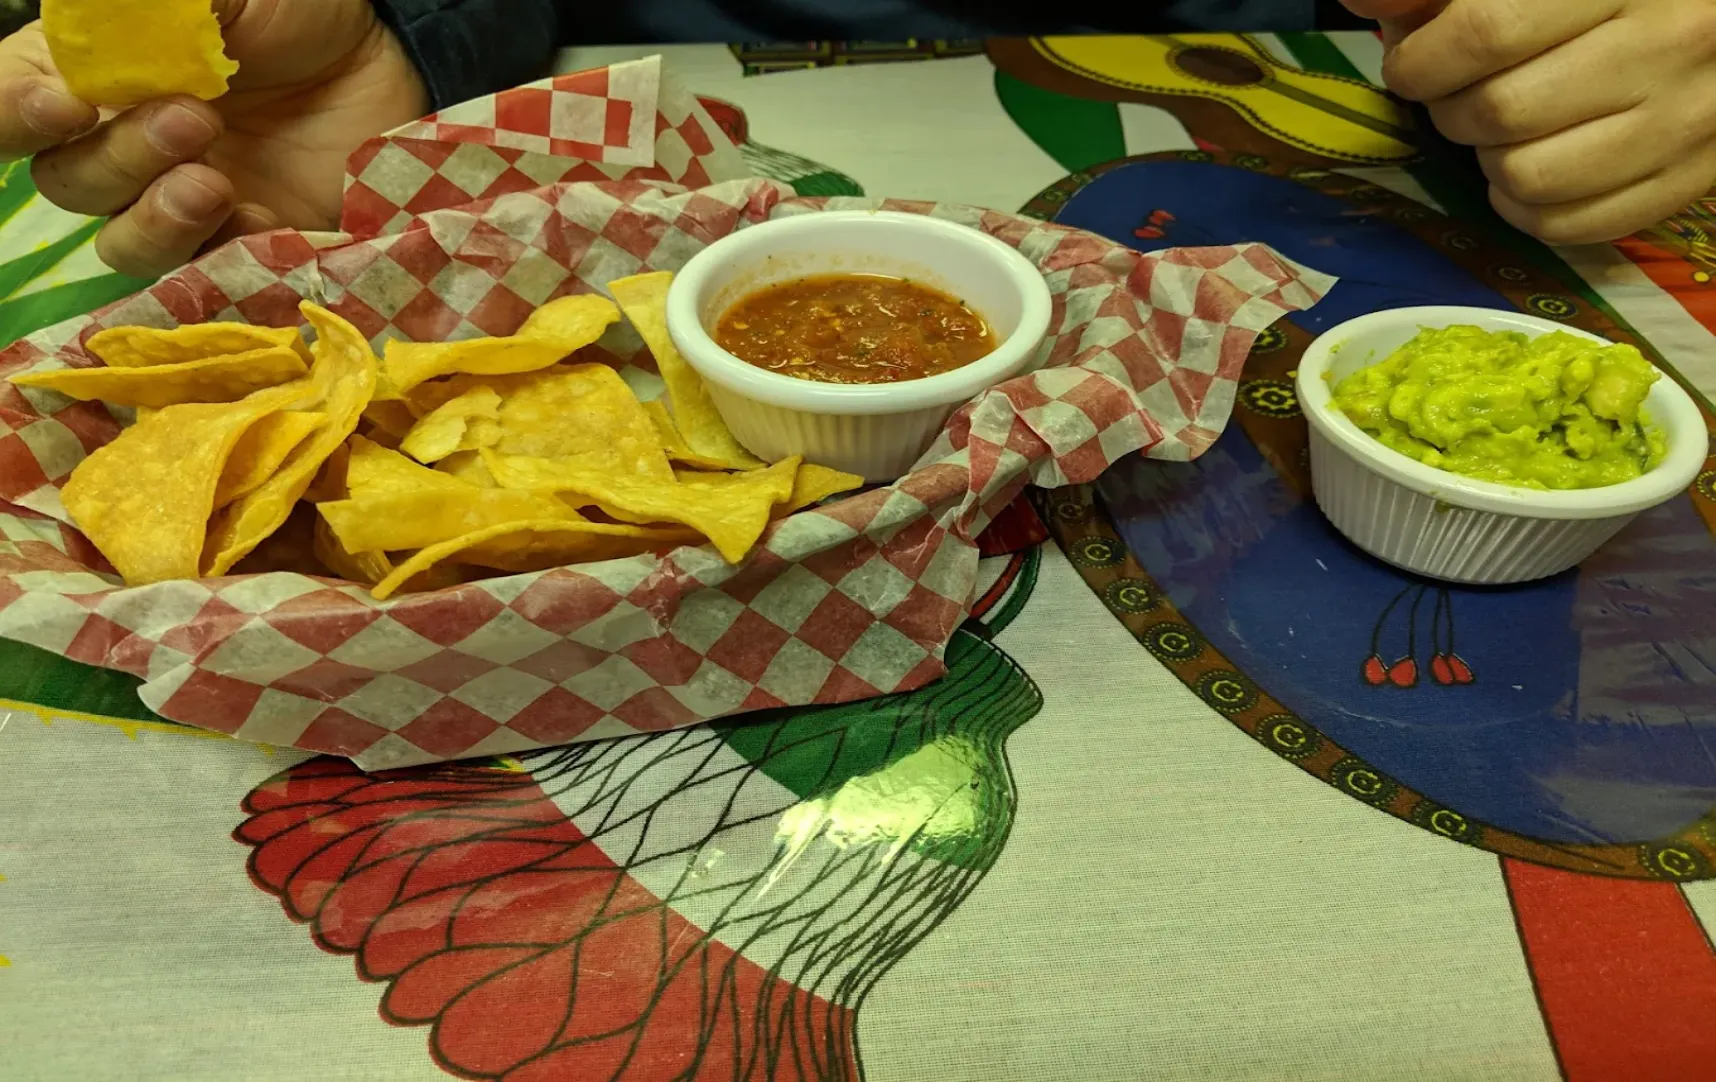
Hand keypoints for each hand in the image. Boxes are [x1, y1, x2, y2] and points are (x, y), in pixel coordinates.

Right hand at [0, 0, 429, 278]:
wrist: (384, 60)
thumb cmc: (293, 11)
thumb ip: (147, 11)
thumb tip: (89, 18)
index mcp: (93, 74)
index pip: (13, 107)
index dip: (15, 115)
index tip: (63, 106)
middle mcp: (124, 145)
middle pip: (69, 183)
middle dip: (119, 159)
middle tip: (195, 121)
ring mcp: (182, 202)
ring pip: (124, 242)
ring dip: (158, 219)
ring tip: (216, 183)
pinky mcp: (243, 245)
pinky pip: (206, 276)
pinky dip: (224, 252)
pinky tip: (262, 216)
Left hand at [1344, 0, 1715, 244]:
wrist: (1715, 19)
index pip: (1486, 32)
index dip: (1422, 58)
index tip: (1412, 61)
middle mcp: (1670, 45)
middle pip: (1500, 111)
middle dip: (1450, 109)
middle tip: (1457, 93)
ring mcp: (1687, 119)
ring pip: (1528, 177)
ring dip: (1488, 160)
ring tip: (1500, 127)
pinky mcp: (1690, 178)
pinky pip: (1571, 225)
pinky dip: (1526, 206)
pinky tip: (1530, 164)